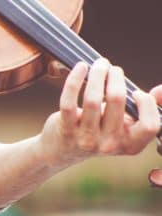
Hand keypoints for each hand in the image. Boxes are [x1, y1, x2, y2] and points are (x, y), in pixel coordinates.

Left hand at [38, 59, 160, 167]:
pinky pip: (69, 102)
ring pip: (92, 99)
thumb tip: (159, 91)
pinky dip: (74, 81)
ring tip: (99, 64)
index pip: (150, 125)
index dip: (146, 104)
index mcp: (130, 145)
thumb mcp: (124, 126)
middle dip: (116, 77)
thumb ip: (142, 110)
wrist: (62, 150)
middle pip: (117, 101)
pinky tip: (80, 67)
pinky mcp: (66, 130)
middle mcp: (109, 144)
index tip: (135, 92)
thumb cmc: (100, 130)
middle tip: (113, 69)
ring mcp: (86, 139)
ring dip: (97, 74)